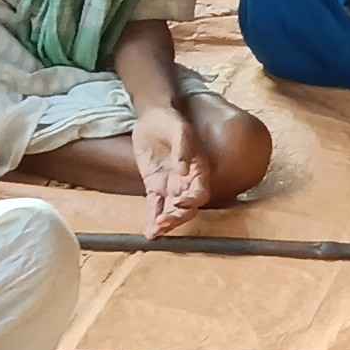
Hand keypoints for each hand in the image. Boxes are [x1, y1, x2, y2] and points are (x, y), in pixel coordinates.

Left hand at [130, 104, 213, 238]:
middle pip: (187, 207)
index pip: (200, 192)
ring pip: (171, 210)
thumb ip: (183, 147)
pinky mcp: (154, 186)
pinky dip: (152, 218)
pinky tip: (149, 232)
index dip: (192, 201)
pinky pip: (154, 205)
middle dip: (176, 217)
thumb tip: (183, 169)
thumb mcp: (179, 129)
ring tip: (154, 232)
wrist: (152, 117)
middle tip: (162, 223)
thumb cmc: (170, 120)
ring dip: (164, 223)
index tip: (179, 204)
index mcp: (198, 169)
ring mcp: (170, 185)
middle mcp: (186, 181)